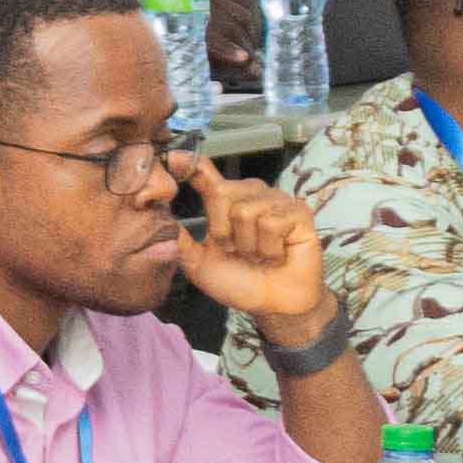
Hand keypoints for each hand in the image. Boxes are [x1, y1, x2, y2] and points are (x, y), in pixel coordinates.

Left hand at [174, 153, 328, 339]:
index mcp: (224, 202)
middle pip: (222, 193)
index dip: (189, 164)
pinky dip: (269, 248)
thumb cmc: (240, 282)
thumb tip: (163, 223)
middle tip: (236, 251)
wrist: (274, 305)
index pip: (204, 174)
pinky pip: (272, 223)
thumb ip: (181, 242)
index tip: (172, 157)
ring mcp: (277, 201)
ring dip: (248, 245)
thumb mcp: (200, 265)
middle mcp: (250, 194)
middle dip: (223, 231)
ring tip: (258, 255)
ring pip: (246, 211)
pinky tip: (277, 255)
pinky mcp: (299, 212)